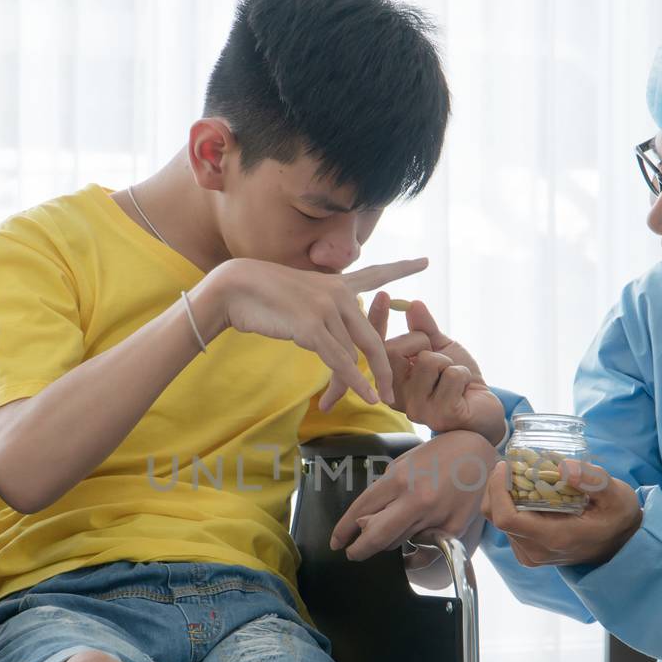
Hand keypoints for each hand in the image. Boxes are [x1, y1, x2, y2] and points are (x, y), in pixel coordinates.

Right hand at [201, 256, 427, 409]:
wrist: (236, 289)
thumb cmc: (263, 297)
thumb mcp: (302, 299)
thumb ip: (324, 312)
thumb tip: (335, 339)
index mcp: (337, 283)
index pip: (377, 274)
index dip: (402, 268)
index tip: (425, 261)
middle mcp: (338, 293)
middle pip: (372, 337)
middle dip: (386, 367)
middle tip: (394, 389)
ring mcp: (327, 308)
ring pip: (355, 354)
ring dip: (358, 381)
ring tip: (366, 400)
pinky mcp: (313, 327)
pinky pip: (341, 361)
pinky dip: (356, 381)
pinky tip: (368, 395)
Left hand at [329, 430, 499, 560]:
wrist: (478, 452)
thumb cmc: (437, 456)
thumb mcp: (403, 464)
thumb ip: (384, 493)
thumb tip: (364, 523)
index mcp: (399, 479)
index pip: (361, 510)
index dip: (344, 530)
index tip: (336, 542)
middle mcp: (416, 499)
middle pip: (376, 536)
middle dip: (359, 549)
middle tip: (353, 553)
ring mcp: (436, 516)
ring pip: (399, 543)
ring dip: (388, 543)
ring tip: (391, 533)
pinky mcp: (453, 530)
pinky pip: (424, 552)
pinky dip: (413, 557)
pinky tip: (408, 555)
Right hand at [389, 300, 505, 442]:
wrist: (484, 410)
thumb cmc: (459, 382)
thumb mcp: (442, 348)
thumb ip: (425, 329)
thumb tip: (413, 304)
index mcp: (392, 379)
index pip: (376, 348)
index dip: (376, 321)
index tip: (382, 295)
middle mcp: (396, 396)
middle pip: (394, 349)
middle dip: (422, 341)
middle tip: (439, 356)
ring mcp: (416, 409)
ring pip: (428, 361)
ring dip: (449, 363)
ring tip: (453, 378)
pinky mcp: (439, 416)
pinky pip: (452, 376)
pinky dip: (464, 375)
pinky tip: (464, 391)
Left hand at [482, 458, 641, 567]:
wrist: (621, 545)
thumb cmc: (617, 517)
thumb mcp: (616, 494)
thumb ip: (593, 479)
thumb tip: (564, 467)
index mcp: (554, 537)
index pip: (506, 518)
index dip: (497, 489)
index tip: (505, 466)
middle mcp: (536, 551)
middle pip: (496, 517)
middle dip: (497, 487)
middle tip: (510, 464)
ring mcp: (530, 554)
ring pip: (498, 520)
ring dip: (502, 494)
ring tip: (517, 475)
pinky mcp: (527, 552)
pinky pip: (506, 525)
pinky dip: (508, 504)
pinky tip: (523, 491)